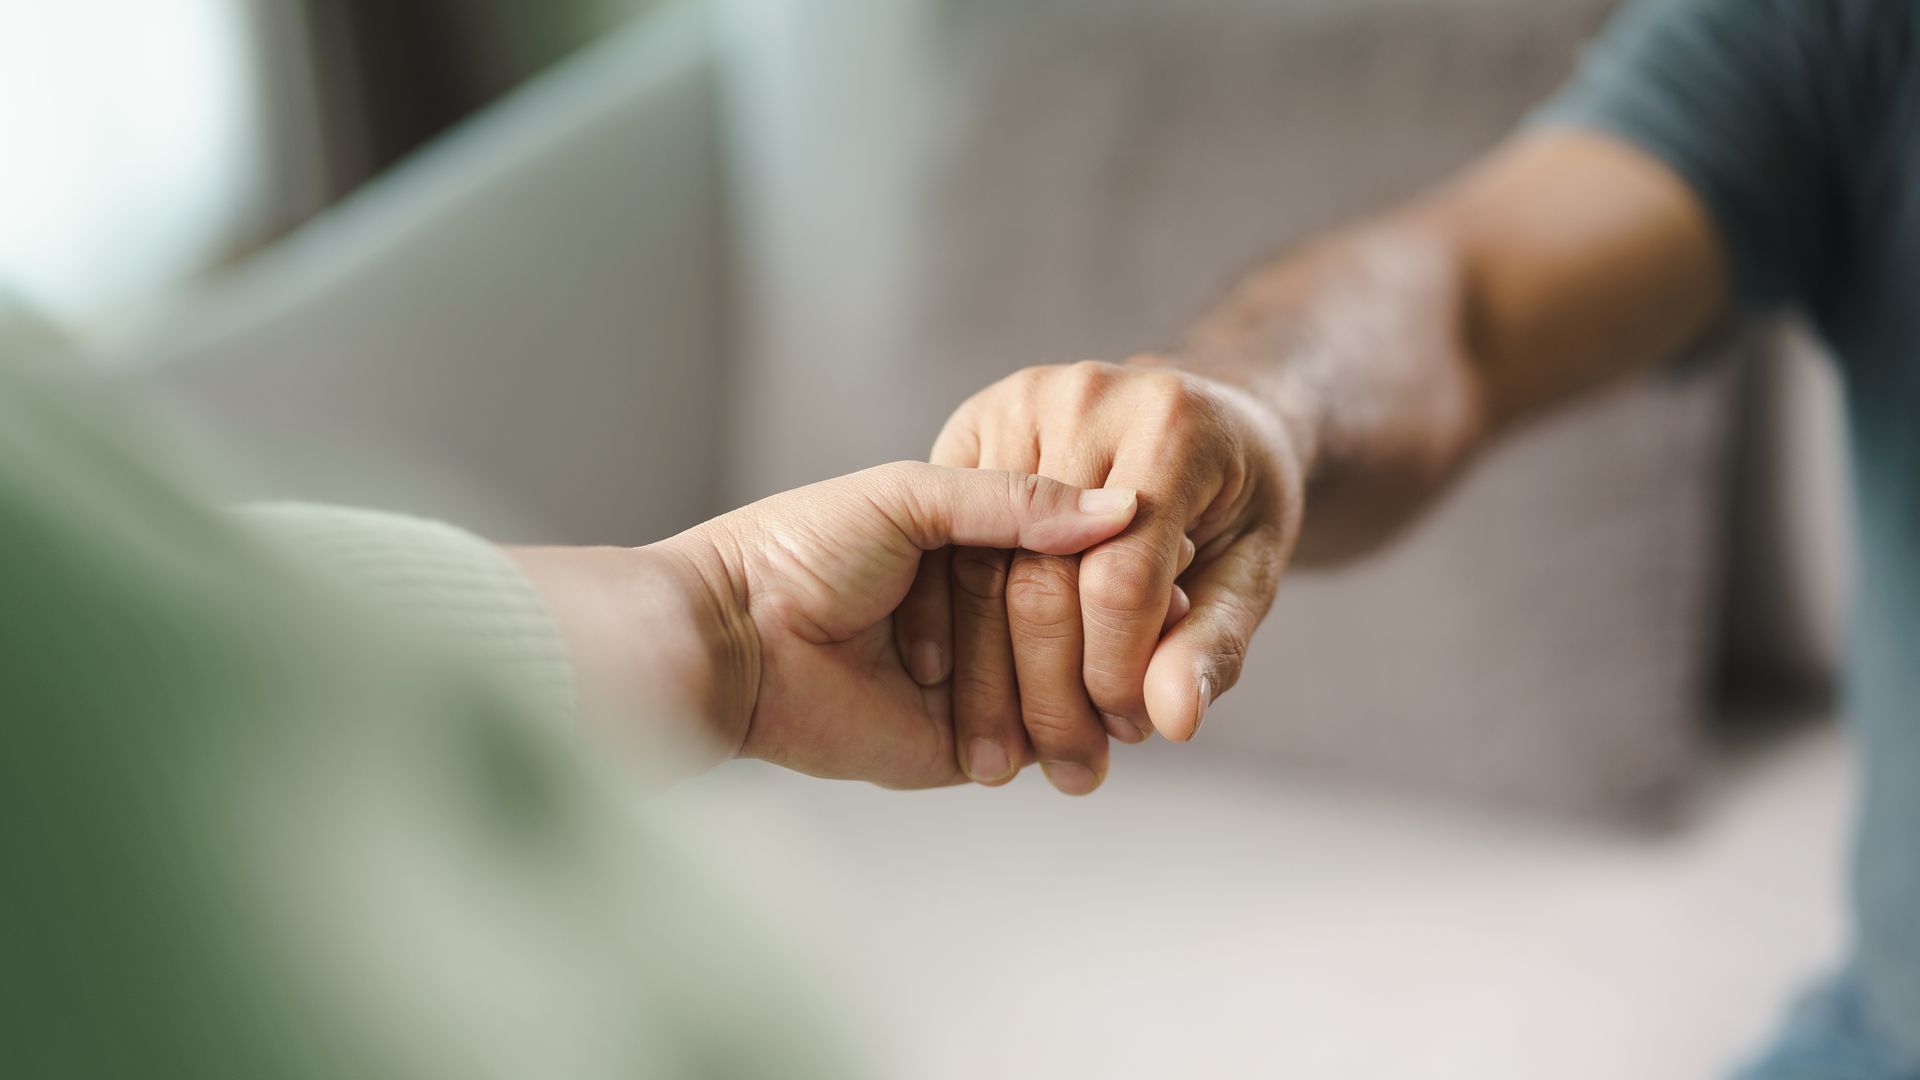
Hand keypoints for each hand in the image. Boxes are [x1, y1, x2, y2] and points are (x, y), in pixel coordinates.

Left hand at [513, 462, 1137, 786]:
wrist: (733, 640)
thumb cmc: (803, 549)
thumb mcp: (911, 497)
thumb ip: (1013, 501)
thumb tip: (1122, 508)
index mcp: (967, 544)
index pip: (1066, 552)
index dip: (1119, 557)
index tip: (1179, 550)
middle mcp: (978, 614)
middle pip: (1077, 624)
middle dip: (1123, 633)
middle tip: (1176, 624)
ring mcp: (976, 684)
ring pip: (1065, 689)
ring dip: (1104, 692)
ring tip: (1147, 685)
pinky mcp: (961, 747)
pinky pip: (1033, 747)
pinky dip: (1071, 742)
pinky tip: (1109, 733)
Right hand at [900, 360, 1304, 793]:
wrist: (1201, 413)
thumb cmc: (1236, 496)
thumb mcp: (1252, 568)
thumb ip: (1213, 643)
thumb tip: (1173, 721)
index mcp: (1169, 425)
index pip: (1120, 577)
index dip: (1116, 672)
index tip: (1126, 732)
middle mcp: (1084, 398)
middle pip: (1040, 576)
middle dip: (1051, 690)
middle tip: (1069, 765)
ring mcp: (1016, 404)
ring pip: (980, 567)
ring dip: (990, 676)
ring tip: (1014, 756)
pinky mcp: (969, 423)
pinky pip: (945, 542)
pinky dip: (949, 626)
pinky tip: (962, 693)